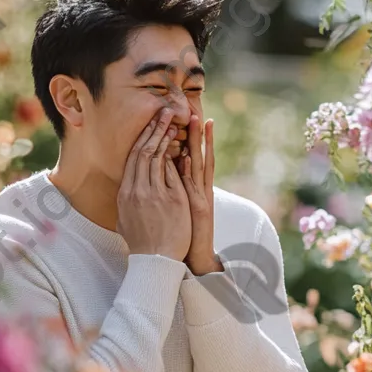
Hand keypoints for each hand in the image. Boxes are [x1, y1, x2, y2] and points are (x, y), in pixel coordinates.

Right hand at [117, 108, 191, 261]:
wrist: (155, 262)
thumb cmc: (142, 244)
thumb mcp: (126, 219)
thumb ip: (127, 202)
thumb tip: (125, 192)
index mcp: (126, 193)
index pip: (133, 159)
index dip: (142, 139)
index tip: (149, 125)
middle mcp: (138, 190)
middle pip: (145, 152)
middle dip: (154, 129)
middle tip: (163, 112)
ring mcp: (155, 193)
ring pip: (159, 157)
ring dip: (167, 136)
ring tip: (175, 120)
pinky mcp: (172, 199)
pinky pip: (174, 171)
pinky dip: (179, 155)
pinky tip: (185, 141)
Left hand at [177, 115, 221, 275]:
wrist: (194, 257)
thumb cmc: (182, 233)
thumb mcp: (178, 206)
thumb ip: (175, 187)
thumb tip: (168, 168)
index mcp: (193, 187)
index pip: (192, 156)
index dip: (192, 139)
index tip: (191, 120)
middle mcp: (200, 189)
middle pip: (200, 155)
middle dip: (199, 135)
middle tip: (199, 114)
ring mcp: (201, 197)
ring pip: (202, 165)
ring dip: (201, 144)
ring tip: (202, 124)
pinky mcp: (200, 209)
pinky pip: (194, 186)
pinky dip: (192, 170)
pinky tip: (191, 156)